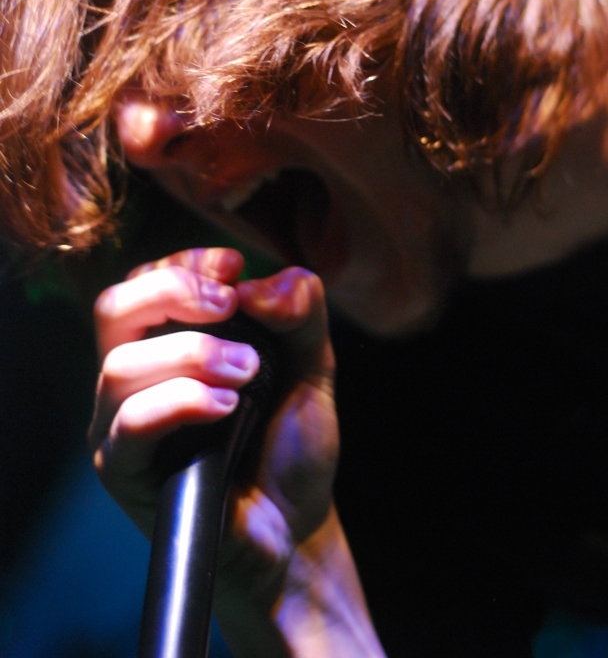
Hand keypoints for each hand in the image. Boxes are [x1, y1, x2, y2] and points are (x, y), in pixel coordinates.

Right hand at [89, 249, 383, 656]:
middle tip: (229, 304)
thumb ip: (300, 313)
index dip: (184, 263)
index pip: (145, 281)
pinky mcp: (125, 472)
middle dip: (173, 291)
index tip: (234, 268)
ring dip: (191, 354)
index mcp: (165, 342)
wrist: (294, 526)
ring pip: (119, 366)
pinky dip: (180, 401)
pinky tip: (226, 407)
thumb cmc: (288, 443)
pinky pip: (129, 424)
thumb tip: (262, 281)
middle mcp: (133, 379)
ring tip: (247, 371)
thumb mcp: (312, 367)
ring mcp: (121, 426)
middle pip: (113, 308)